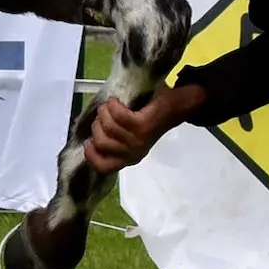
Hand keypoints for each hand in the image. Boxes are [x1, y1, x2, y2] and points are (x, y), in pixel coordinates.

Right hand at [84, 84, 206, 173]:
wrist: (179, 106)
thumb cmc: (152, 117)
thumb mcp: (131, 134)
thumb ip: (114, 138)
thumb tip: (91, 132)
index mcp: (128, 158)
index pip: (103, 167)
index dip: (91, 154)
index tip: (89, 139)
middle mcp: (133, 153)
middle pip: (101, 143)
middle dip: (97, 124)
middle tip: (104, 114)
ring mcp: (138, 140)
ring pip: (108, 128)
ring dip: (105, 112)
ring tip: (111, 105)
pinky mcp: (143, 126)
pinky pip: (118, 116)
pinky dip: (113, 105)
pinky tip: (117, 102)